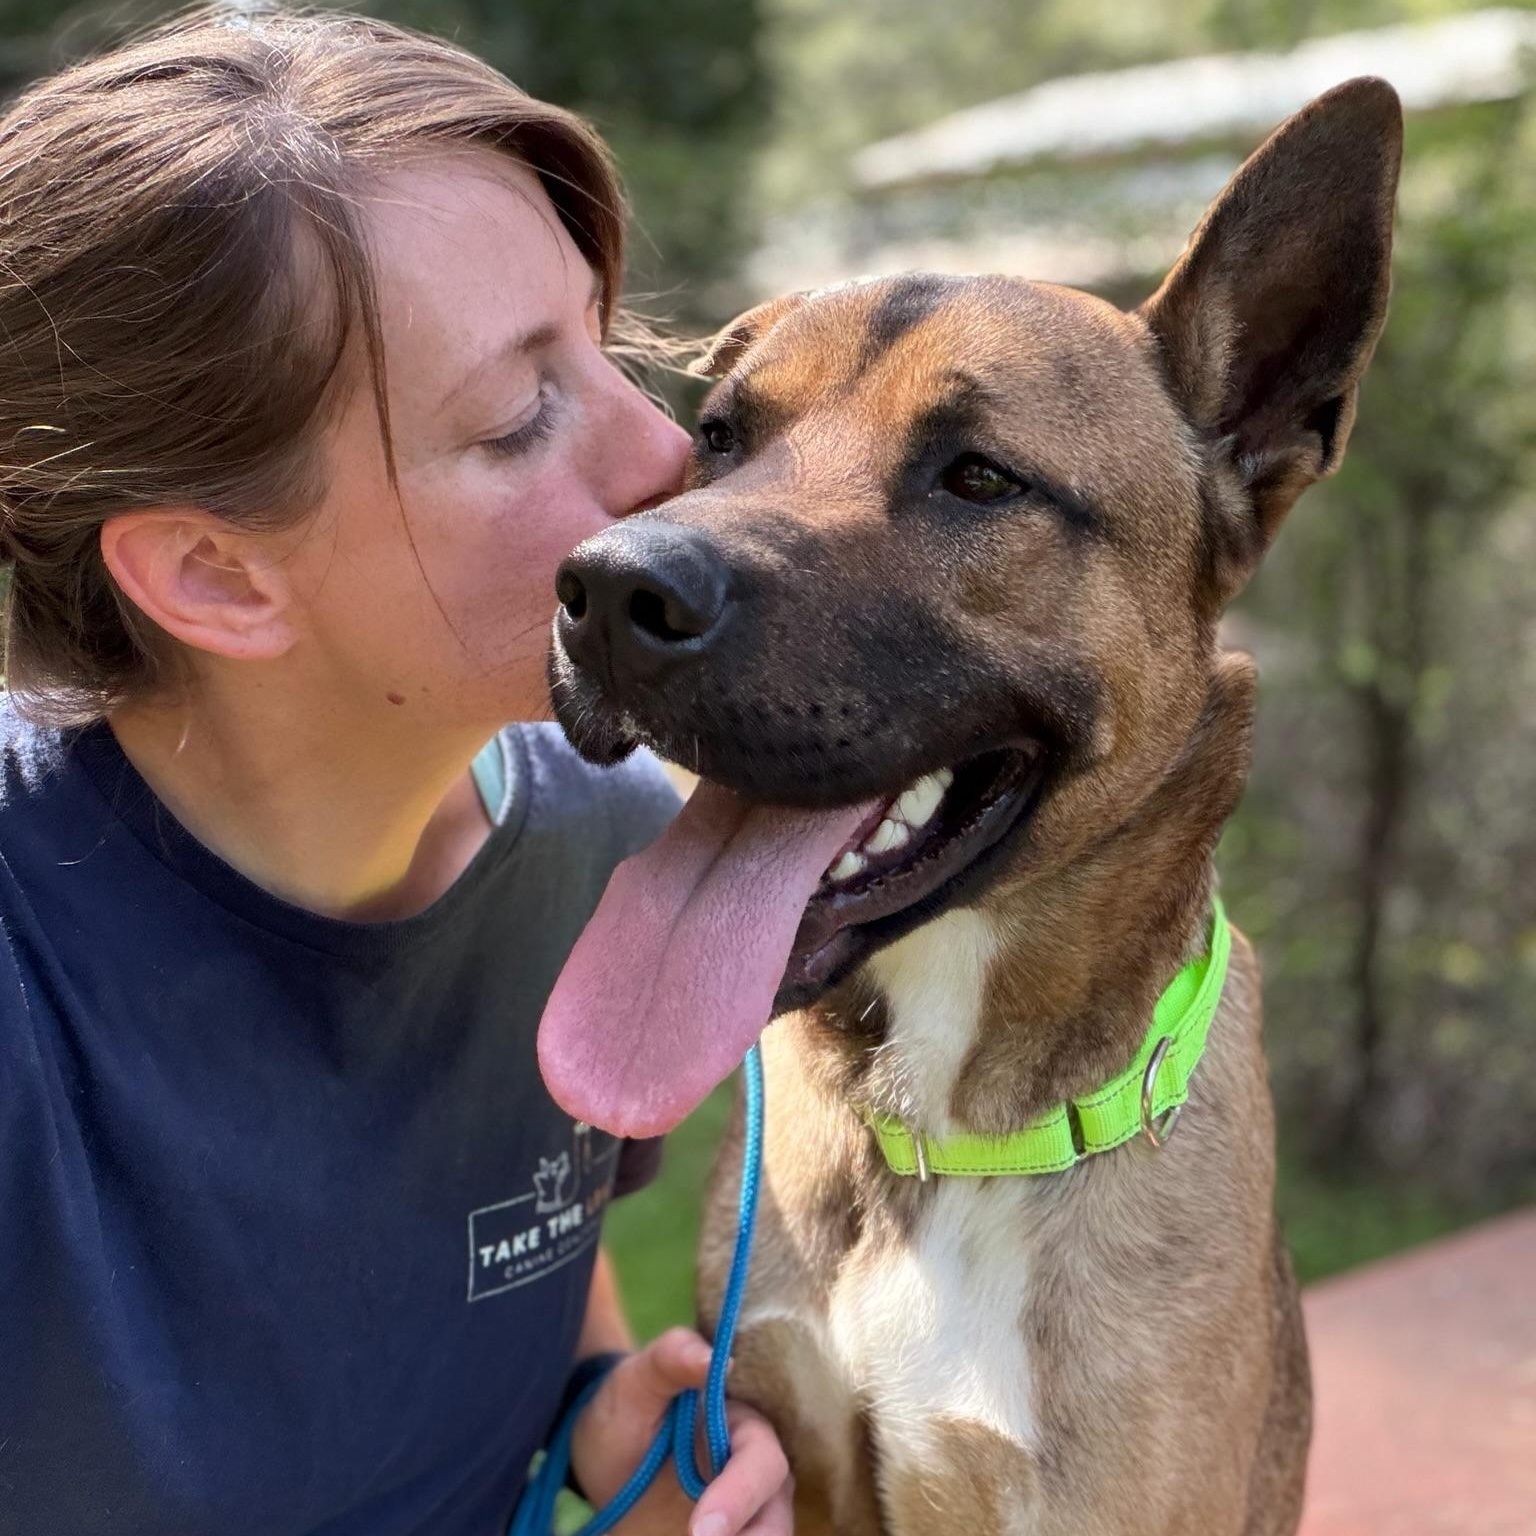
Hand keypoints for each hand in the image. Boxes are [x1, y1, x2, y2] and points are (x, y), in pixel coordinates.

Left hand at [568, 1328, 793, 1535]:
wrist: (605, 1456)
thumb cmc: (626, 1409)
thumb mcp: (636, 1380)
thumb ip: (671, 1358)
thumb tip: (718, 1360)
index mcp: (744, 1423)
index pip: (762, 1459)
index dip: (739, 1494)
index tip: (700, 1529)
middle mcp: (755, 1467)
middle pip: (776, 1510)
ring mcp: (745, 1509)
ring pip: (770, 1533)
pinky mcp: (732, 1532)